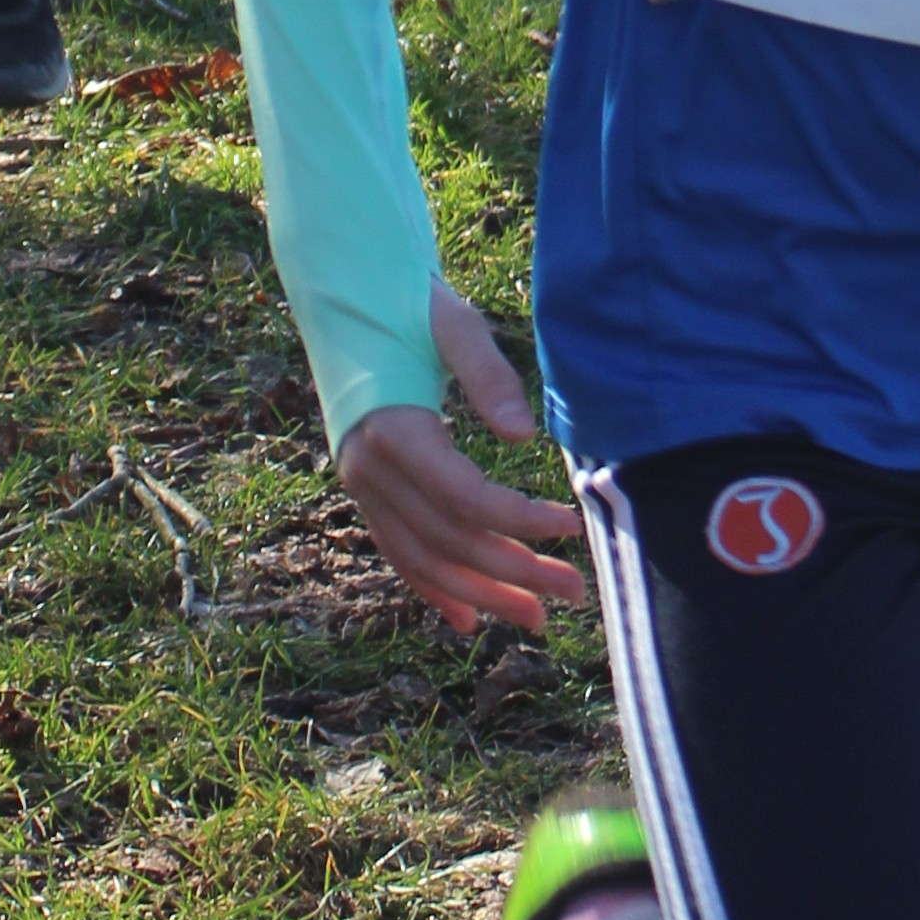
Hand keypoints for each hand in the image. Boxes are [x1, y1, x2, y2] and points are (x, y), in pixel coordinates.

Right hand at [336, 281, 588, 636]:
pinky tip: (472, 617)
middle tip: (573, 592)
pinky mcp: (364, 492)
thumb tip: (522, 435)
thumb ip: (488, 376)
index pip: (463, 499)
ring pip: (423, 560)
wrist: (346, 302)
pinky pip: (398, 552)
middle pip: (448, 541)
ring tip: (537, 616)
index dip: (519, 521)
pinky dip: (435, 588)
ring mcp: (361, 486)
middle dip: (514, 572)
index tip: (571, 526)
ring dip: (482, 594)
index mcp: (394, 430)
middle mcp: (369, 469)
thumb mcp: (454, 325)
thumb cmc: (408, 307)